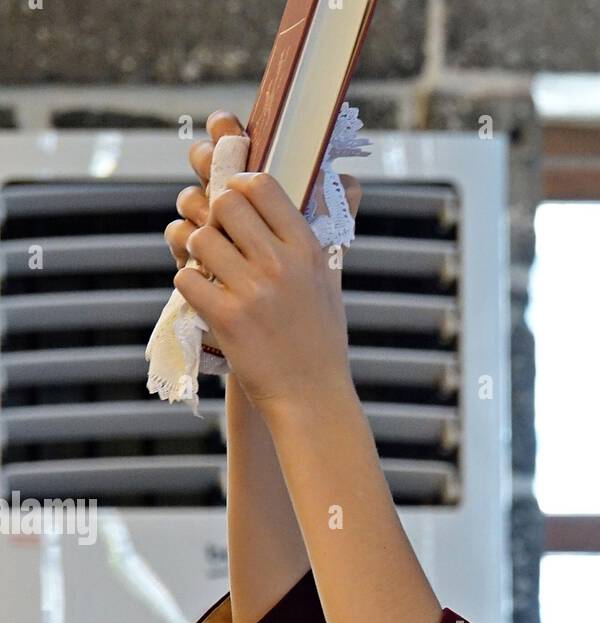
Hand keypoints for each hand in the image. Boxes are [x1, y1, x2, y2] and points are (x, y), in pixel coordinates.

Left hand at [167, 109, 362, 416]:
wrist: (312, 399)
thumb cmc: (321, 342)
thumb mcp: (332, 283)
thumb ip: (326, 234)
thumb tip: (348, 181)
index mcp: (308, 250)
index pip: (263, 185)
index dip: (240, 185)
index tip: (235, 201)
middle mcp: (281, 265)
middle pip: (226, 203)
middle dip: (214, 216)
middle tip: (217, 237)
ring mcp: (253, 292)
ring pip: (200, 238)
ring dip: (196, 251)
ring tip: (207, 268)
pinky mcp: (228, 319)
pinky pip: (187, 278)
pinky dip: (189, 284)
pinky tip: (203, 296)